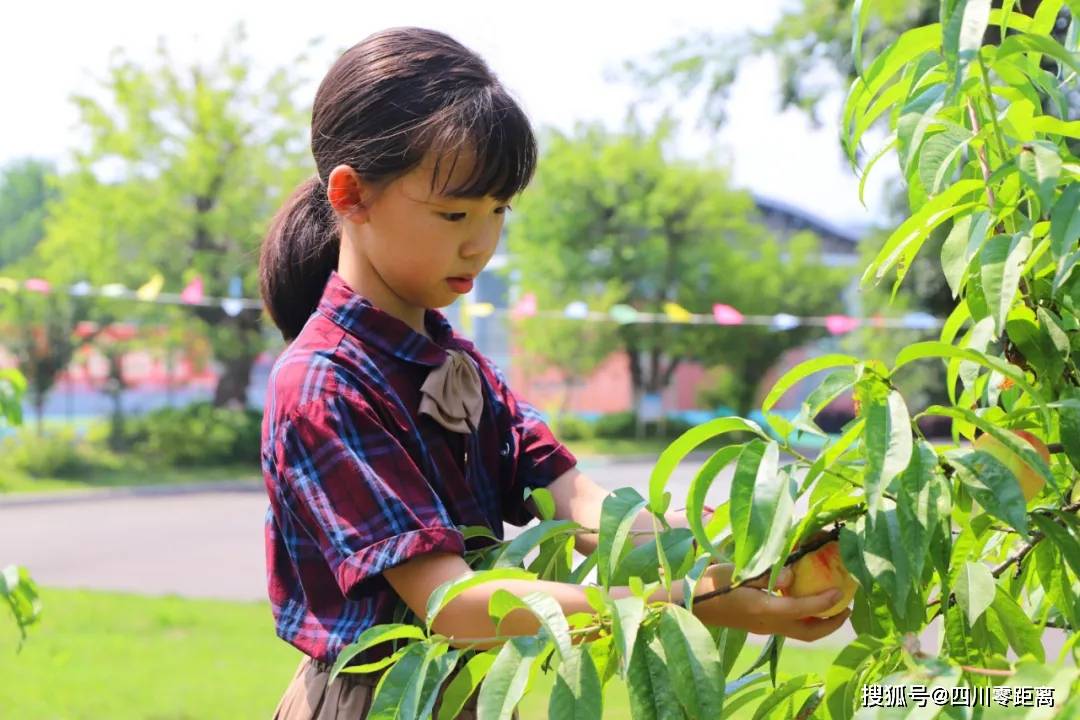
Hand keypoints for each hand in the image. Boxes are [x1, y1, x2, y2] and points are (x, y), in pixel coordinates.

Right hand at [691, 563, 850, 641]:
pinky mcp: (759, 625)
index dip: (825, 602)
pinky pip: (790, 625)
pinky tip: (804, 600)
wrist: (689, 605)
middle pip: (808, 633)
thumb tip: (793, 574)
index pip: (803, 610)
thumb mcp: (738, 571)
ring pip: (800, 631)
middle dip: (831, 623)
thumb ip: (767, 574)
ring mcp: (764, 627)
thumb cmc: (711, 584)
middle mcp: (768, 623)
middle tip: (847, 608)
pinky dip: (804, 617)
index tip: (841, 591)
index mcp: (764, 610)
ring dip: (819, 622)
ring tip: (832, 604)